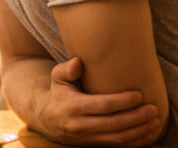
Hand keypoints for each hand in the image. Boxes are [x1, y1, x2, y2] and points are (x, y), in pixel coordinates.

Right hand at [36, 57, 160, 146]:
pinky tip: (147, 134)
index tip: (138, 95)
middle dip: (136, 117)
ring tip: (154, 121)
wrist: (46, 118)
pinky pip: (117, 146)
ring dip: (139, 131)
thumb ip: (67, 69)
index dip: (122, 101)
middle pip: (114, 124)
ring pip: (118, 138)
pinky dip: (135, 142)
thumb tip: (78, 62)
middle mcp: (79, 125)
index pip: (102, 105)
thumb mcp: (57, 77)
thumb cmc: (58, 93)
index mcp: (72, 106)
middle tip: (152, 109)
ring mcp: (87, 138)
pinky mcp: (93, 145)